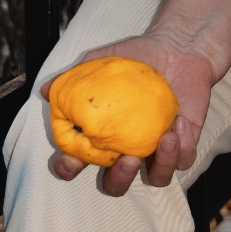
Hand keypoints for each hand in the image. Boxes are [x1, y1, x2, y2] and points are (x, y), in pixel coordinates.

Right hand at [41, 0, 230, 197]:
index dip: (68, 168)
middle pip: (115, 185)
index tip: (70, 160)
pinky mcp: (185, 143)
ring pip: (156, 179)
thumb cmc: (135, 58)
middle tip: (126, 159)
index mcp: (102, 137)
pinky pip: (184, 159)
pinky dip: (182, 148)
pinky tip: (178, 122)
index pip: (77, 163)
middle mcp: (127, 150)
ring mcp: (156, 150)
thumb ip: (73, 76)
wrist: (176, 46)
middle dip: (118, 180)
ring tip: (163, 139)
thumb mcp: (100, 62)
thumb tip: (45, 90)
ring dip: (160, 167)